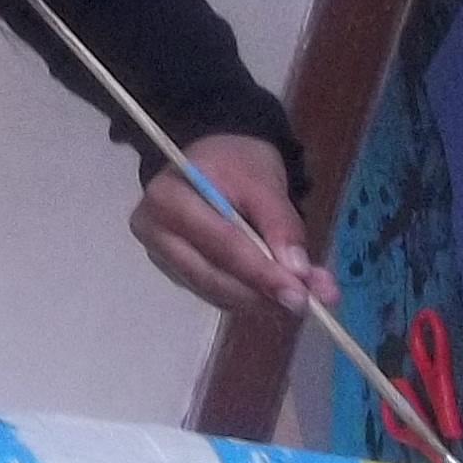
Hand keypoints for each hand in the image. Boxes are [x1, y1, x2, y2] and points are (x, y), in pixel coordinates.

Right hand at [134, 133, 346, 319]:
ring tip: (302, 295)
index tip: (300, 292)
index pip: (219, 243)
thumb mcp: (263, 181)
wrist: (214, 162)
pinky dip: (250, 298)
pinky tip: (276, 292)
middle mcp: (155, 234)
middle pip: (213, 276)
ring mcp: (163, 258)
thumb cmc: (234, 163)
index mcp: (167, 199)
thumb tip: (298, 272)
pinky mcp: (177, 274)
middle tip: (307, 300)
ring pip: (216, 292)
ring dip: (260, 299)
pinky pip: (216, 294)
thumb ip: (281, 224)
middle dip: (262, 291)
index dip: (261, 271)